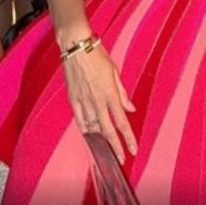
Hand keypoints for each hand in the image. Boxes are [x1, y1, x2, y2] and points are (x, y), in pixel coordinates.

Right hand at [62, 44, 136, 164]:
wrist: (76, 46)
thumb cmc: (97, 54)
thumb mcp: (114, 71)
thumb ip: (122, 92)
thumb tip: (130, 108)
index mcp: (110, 93)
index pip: (122, 121)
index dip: (128, 138)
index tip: (133, 150)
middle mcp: (97, 100)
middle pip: (108, 129)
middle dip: (115, 146)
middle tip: (120, 158)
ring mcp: (83, 100)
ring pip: (93, 127)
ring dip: (100, 139)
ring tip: (106, 148)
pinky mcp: (72, 98)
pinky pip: (79, 119)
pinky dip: (85, 129)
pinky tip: (89, 136)